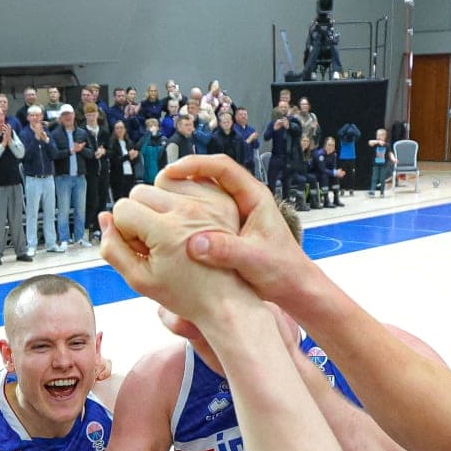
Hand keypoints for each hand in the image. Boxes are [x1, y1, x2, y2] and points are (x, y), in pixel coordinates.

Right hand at [103, 176, 257, 323]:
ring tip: (170, 230)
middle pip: (140, 192)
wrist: (226, 298)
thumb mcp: (139, 280)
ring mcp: (208, 202)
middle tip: (154, 241)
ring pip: (162, 182)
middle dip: (139, 214)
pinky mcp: (221, 199)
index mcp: (167, 231)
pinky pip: (188, 182)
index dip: (124, 230)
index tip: (141, 247)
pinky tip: (184, 220)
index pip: (122, 208)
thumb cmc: (186, 294)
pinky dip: (180, 197)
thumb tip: (104, 219)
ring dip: (158, 202)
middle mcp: (188, 211)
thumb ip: (113, 249)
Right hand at [158, 153, 311, 305]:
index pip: (223, 166)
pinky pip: (203, 213)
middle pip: (209, 175)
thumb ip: (227, 251)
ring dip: (181, 196)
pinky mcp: (228, 228)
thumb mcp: (254, 261)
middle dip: (182, 178)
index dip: (195, 165)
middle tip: (157, 186)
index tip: (171, 172)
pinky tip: (171, 225)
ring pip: (204, 194)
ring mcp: (235, 213)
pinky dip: (186, 215)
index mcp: (255, 197)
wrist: (292, 286)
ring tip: (158, 204)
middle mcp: (244, 200)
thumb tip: (195, 243)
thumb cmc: (282, 271)